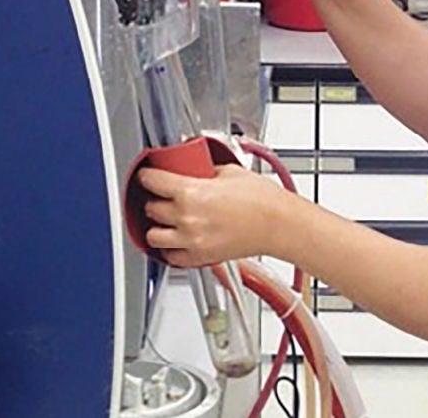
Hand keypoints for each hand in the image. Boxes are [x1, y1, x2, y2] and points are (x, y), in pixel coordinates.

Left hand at [137, 164, 297, 267]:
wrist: (280, 225)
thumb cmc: (262, 200)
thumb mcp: (229, 172)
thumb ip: (205, 170)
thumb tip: (196, 168)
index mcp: (191, 192)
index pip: (151, 181)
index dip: (147, 176)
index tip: (148, 175)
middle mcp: (186, 218)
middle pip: (150, 209)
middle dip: (155, 200)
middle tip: (164, 196)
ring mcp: (191, 240)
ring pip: (153, 236)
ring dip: (157, 227)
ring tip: (167, 220)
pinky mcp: (200, 257)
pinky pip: (171, 257)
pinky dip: (171, 249)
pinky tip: (179, 239)